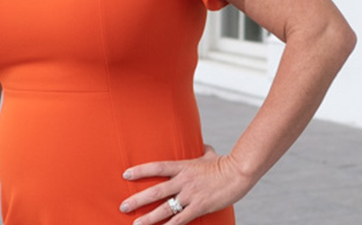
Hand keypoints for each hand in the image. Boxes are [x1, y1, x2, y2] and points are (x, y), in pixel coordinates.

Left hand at [119, 146, 252, 223]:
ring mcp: (190, 195)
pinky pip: (181, 220)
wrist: (238, 172)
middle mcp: (183, 181)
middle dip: (137, 200)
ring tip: (135, 224)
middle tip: (123, 206)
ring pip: (165, 208)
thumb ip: (201, 151)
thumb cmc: (224, 162)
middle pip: (155, 191)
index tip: (125, 175)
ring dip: (148, 218)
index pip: (156, 167)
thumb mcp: (209, 154)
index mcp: (182, 166)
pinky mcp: (199, 207)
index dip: (140, 171)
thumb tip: (202, 145)